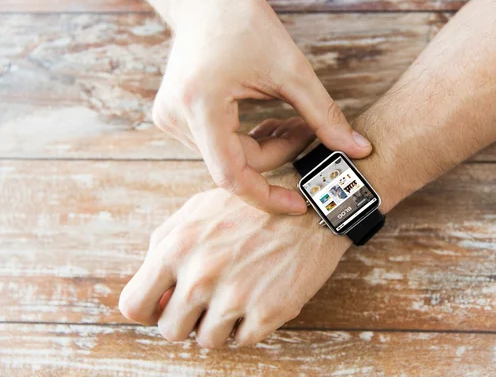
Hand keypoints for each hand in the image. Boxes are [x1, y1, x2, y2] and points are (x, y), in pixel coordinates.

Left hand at [118, 173, 351, 347]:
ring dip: (219, 324)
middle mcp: (201, 275)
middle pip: (170, 330)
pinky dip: (249, 326)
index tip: (164, 308)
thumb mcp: (198, 210)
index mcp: (177, 248)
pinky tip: (259, 297)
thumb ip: (165, 246)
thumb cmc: (251, 208)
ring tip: (237, 296)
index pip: (134, 305)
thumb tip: (155, 291)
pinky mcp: (268, 311)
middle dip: (186, 320)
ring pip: (207, 340)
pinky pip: (243, 340)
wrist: (311, 206)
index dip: (148, 311)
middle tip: (207, 302)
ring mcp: (235, 296)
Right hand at [151, 0, 371, 214]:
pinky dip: (247, 140)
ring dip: (265, 147)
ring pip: (229, 156)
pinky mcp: (176, 117)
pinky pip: (218, 144)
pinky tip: (268, 122)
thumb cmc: (241, 22)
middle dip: (278, 155)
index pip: (232, 176)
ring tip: (293, 122)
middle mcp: (177, 118)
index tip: (299, 204)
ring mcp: (172, 119)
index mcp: (200, 106)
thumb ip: (325, 115)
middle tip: (308, 134)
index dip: (268, 197)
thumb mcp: (290, 69)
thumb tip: (357, 149)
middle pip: (236, 164)